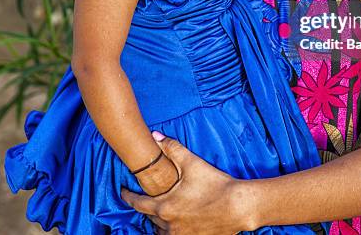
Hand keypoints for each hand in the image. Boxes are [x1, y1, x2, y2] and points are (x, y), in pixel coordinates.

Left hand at [121, 132, 253, 233]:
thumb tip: (155, 136)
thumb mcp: (192, 163)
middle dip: (145, 207)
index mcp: (165, 207)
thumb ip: (172, 148)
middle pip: (149, 217)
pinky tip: (175, 223)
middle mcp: (169, 225)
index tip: (123, 191)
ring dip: (157, 222)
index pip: (138, 204)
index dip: (128, 196)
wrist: (238, 207)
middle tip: (144, 197)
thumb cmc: (215, 185)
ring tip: (159, 211)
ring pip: (160, 231)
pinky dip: (170, 230)